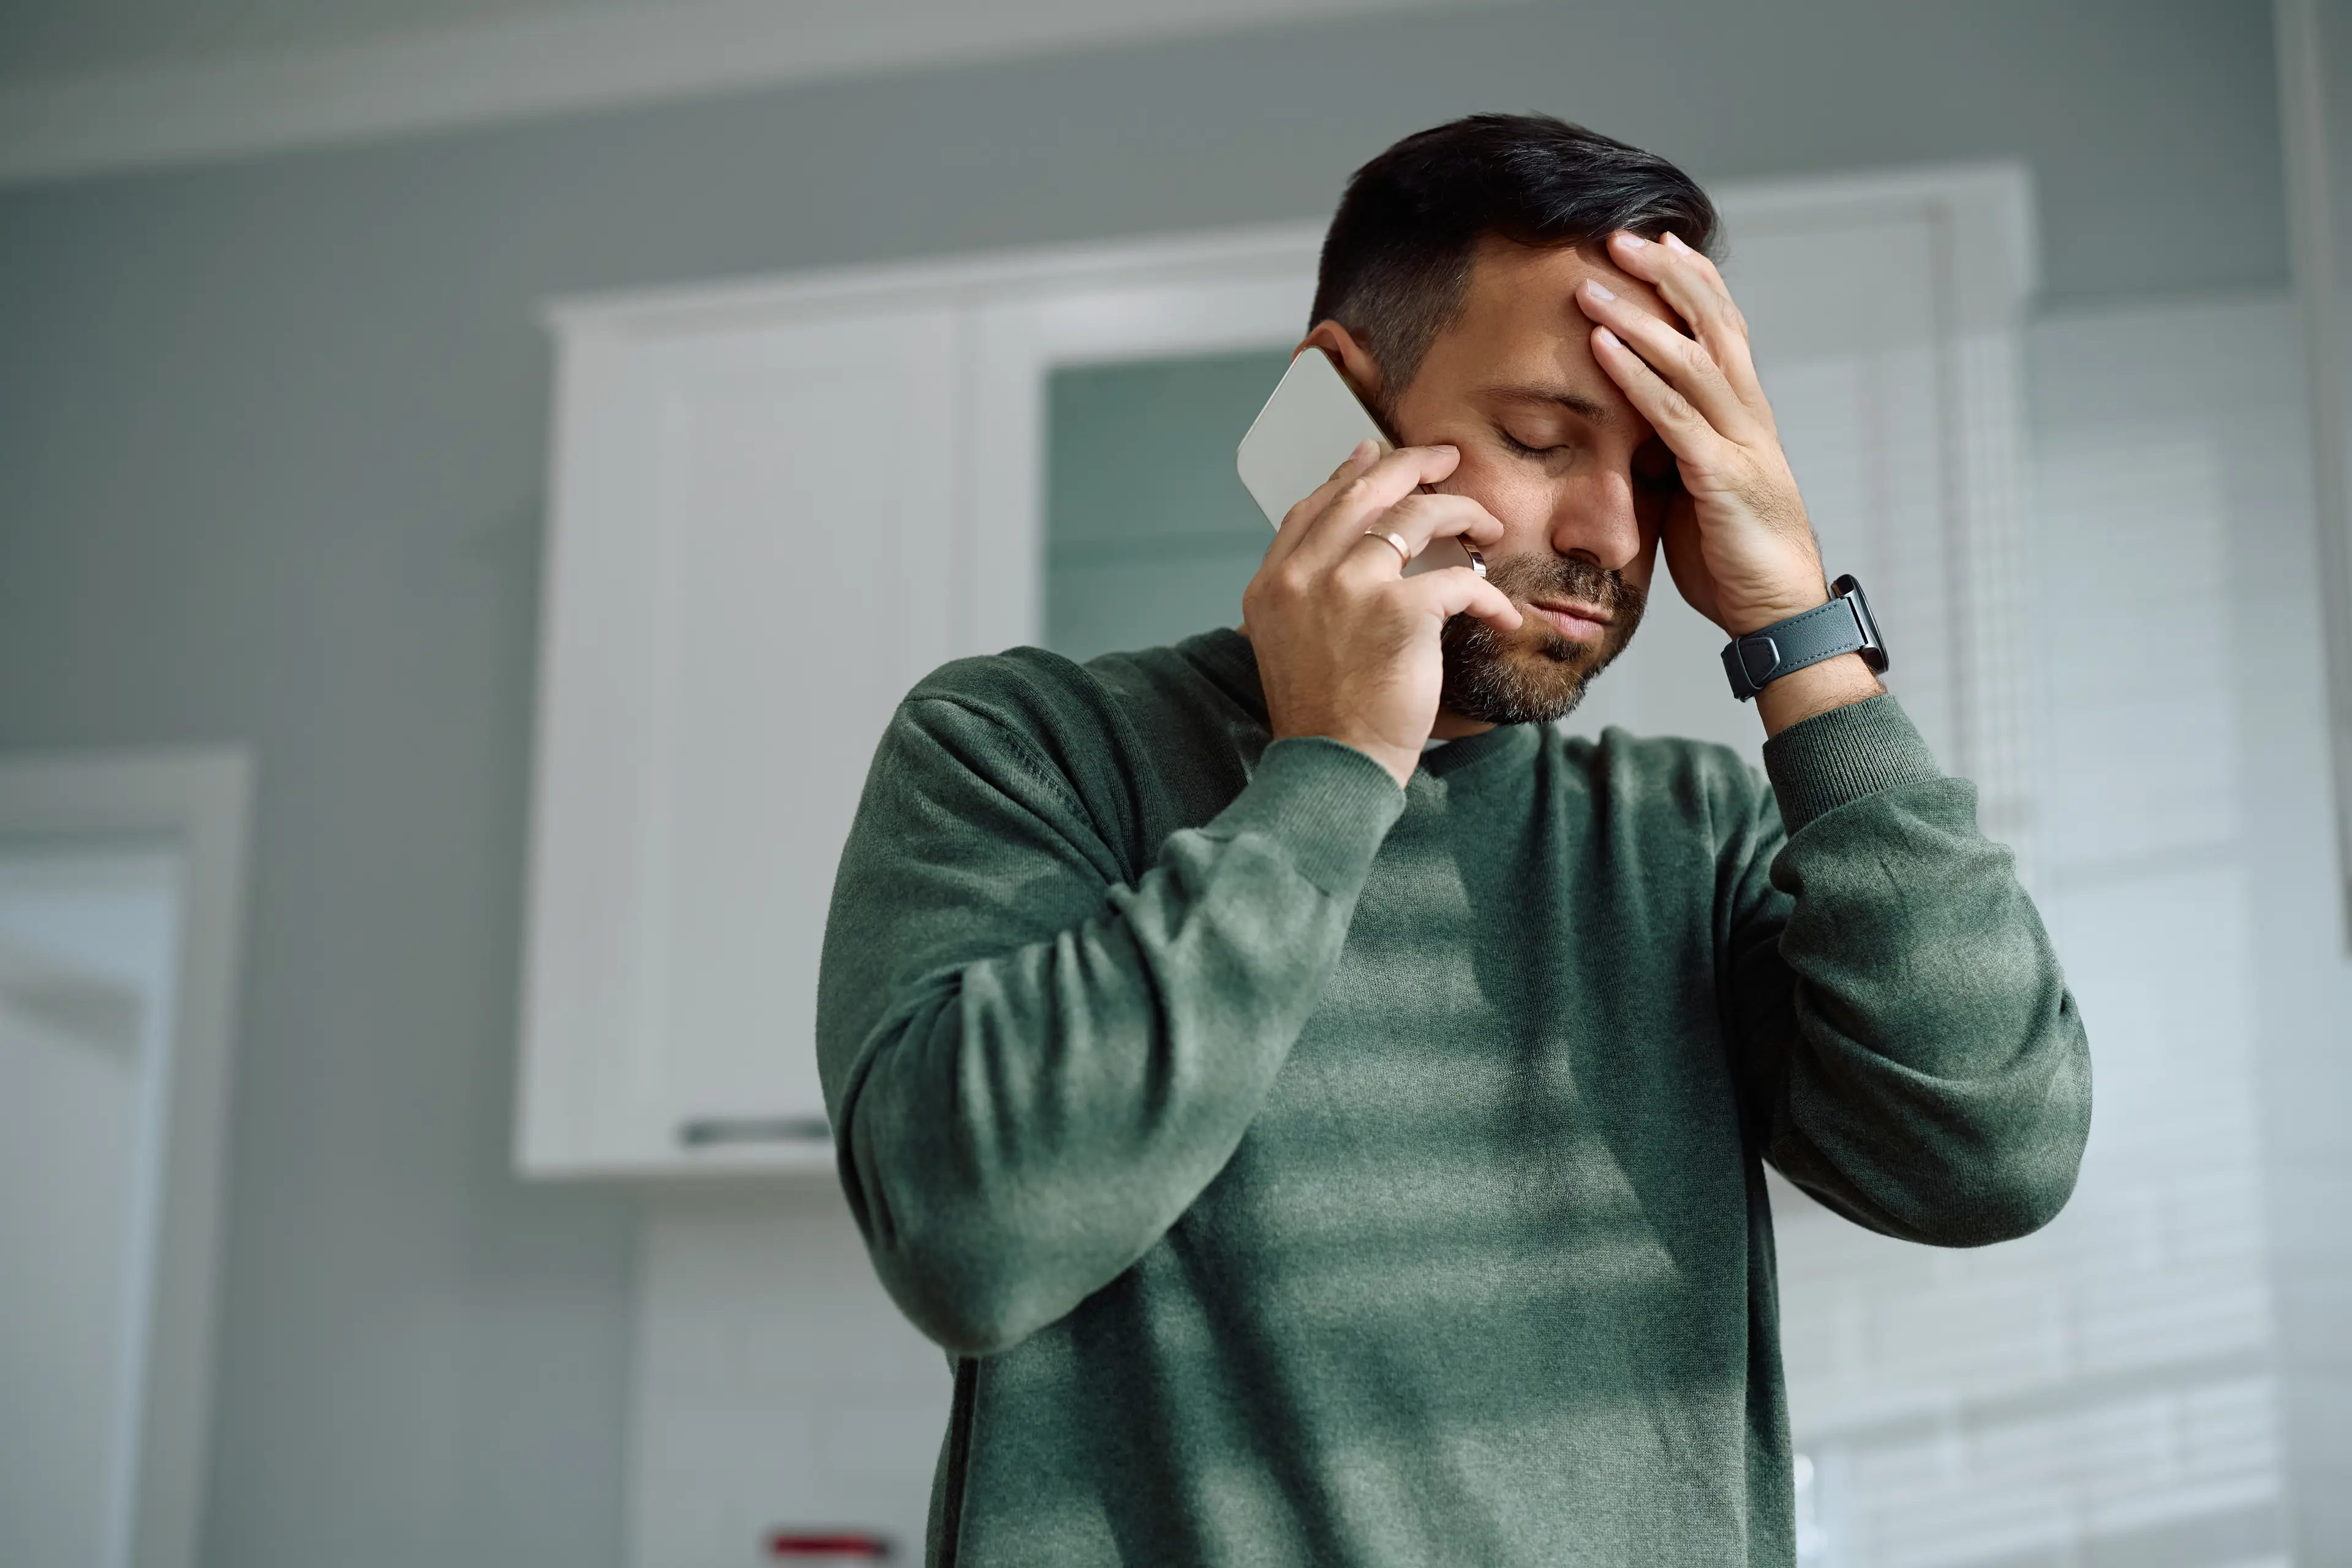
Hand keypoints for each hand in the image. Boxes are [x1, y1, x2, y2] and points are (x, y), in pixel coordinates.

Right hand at [1241, 440, 1519, 786]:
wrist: (1333, 766)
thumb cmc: (1321, 717)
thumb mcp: (1290, 644)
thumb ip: (1308, 595)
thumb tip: (1348, 553)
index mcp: (1273, 583)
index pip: (1314, 506)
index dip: (1350, 474)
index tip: (1377, 455)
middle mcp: (1304, 574)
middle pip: (1366, 492)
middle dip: (1413, 464)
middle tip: (1447, 458)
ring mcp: (1351, 587)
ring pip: (1419, 516)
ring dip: (1463, 513)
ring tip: (1488, 527)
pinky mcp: (1402, 611)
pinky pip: (1461, 582)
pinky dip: (1491, 597)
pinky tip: (1504, 615)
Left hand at [1579, 230, 1882, 732]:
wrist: (1778, 612)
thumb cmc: (1735, 557)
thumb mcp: (1698, 492)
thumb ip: (1677, 452)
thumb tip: (1638, 431)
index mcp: (1746, 417)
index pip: (1725, 330)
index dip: (1694, 283)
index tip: (1660, 242)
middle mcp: (1749, 416)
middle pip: (1712, 324)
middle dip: (1666, 276)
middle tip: (1619, 236)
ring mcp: (1739, 443)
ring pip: (1690, 359)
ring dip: (1637, 316)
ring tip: (1592, 282)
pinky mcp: (1721, 478)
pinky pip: (1672, 415)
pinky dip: (1636, 376)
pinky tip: (1602, 347)